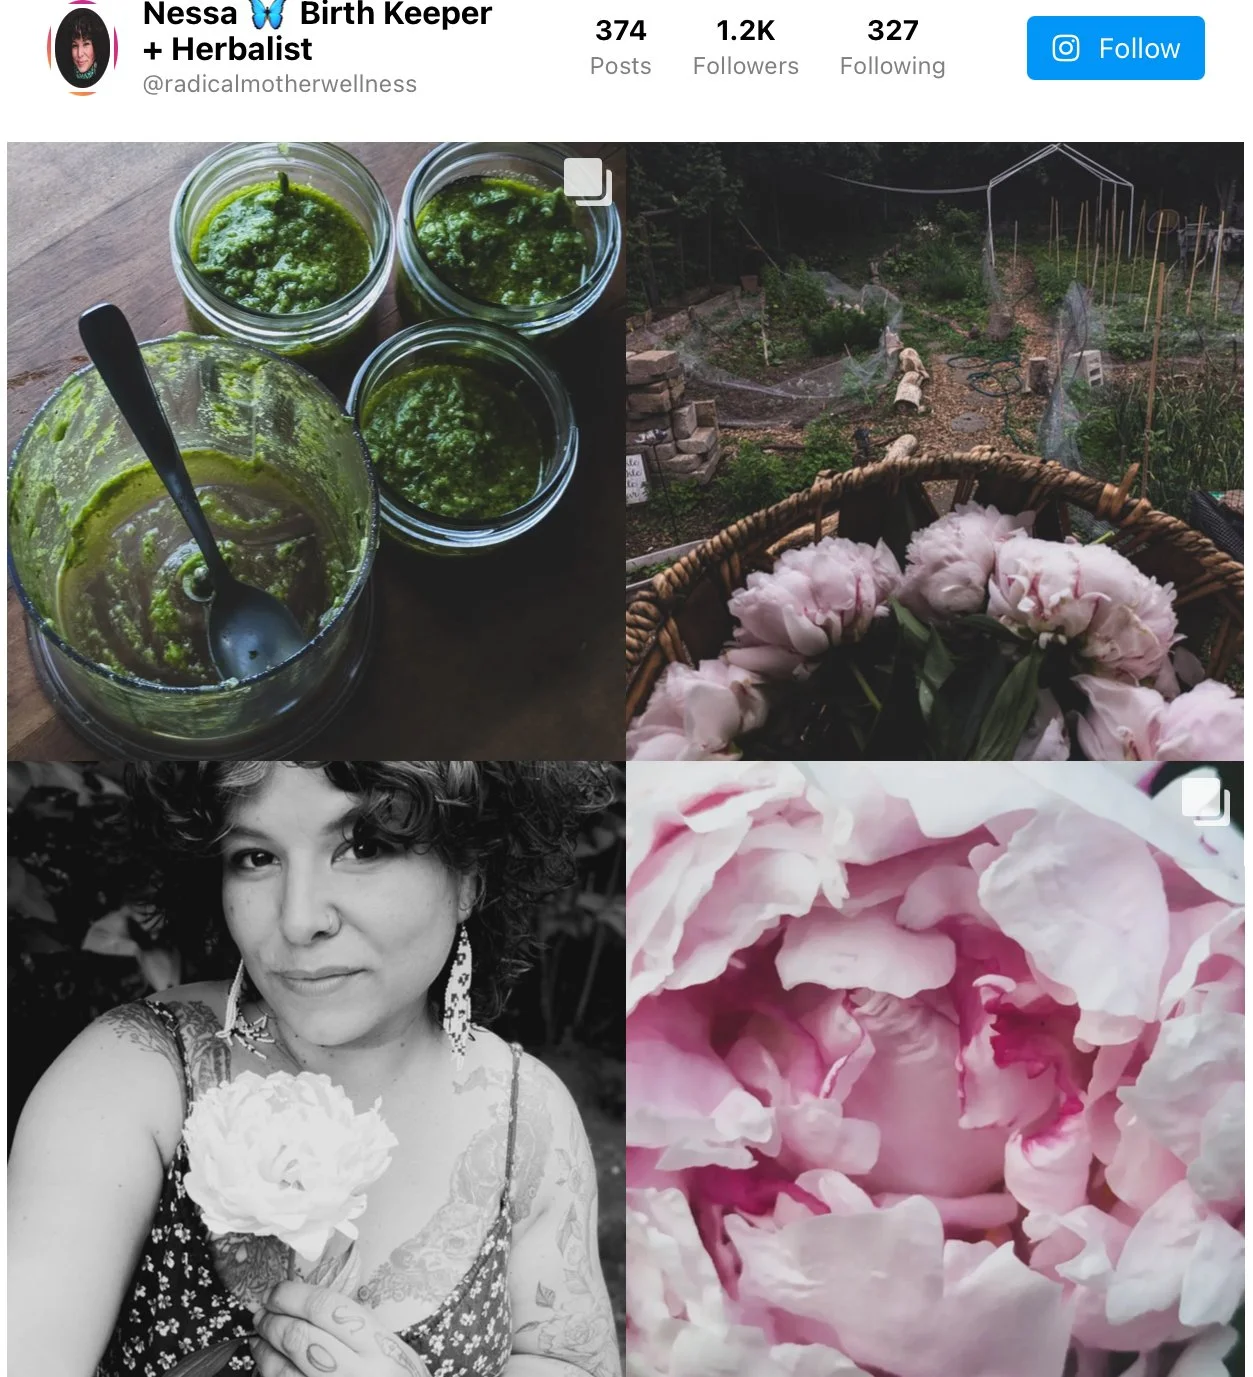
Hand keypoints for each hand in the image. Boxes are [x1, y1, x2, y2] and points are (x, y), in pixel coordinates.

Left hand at [250, 1280, 430, 1376]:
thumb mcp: (391, 1346)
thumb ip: (358, 1325)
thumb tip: (308, 1302)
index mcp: (378, 1345)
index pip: (326, 1308)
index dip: (292, 1295)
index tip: (276, 1291)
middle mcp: (357, 1372)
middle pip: (300, 1337)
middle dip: (272, 1321)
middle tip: (262, 1313)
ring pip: (284, 1371)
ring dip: (264, 1350)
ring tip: (260, 1338)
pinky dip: (271, 1375)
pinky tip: (268, 1366)